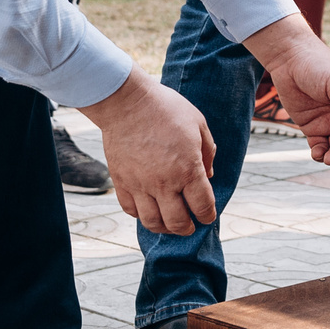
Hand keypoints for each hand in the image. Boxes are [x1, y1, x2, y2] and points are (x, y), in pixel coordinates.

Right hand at [80, 69, 216, 234]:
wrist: (125, 101)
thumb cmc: (165, 108)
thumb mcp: (198, 123)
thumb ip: (208, 152)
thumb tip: (208, 175)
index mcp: (188, 169)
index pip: (202, 207)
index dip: (208, 215)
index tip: (207, 215)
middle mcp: (164, 182)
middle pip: (177, 223)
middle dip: (187, 228)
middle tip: (189, 224)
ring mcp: (140, 184)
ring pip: (153, 222)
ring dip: (164, 227)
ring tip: (169, 222)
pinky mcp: (121, 181)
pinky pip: (131, 210)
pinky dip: (141, 215)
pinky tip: (148, 208)